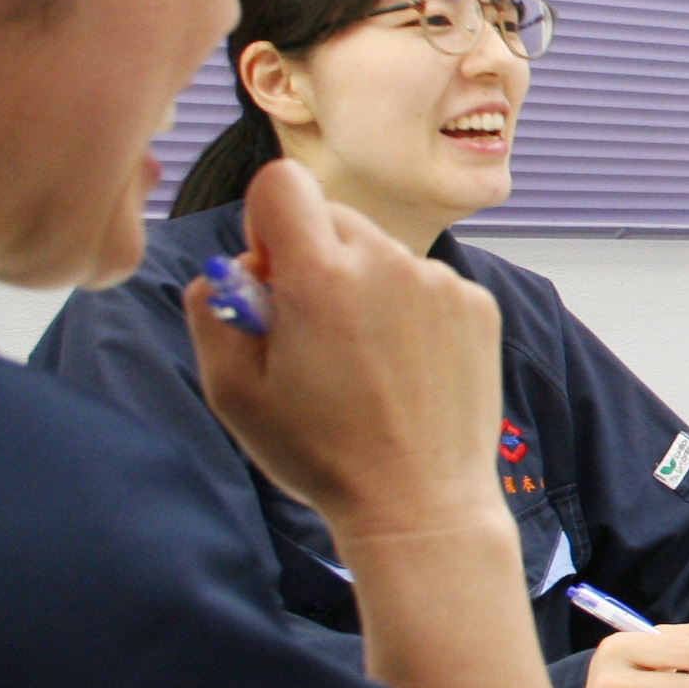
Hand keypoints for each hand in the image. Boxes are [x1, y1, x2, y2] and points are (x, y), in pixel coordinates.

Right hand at [184, 161, 505, 543]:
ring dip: (361, 285)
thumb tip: (227, 272)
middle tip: (309, 329)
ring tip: (361, 361)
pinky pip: (426, 282)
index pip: (282, 183)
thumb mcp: (231, 392)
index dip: (265, 221)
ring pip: (381, 252)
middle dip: (310, 256)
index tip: (270, 273)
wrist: (419, 503)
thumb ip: (210, 312)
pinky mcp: (478, 305)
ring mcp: (441, 282)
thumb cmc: (320, 454)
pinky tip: (402, 369)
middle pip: (332, 215)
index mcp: (319, 276)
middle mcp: (388, 263)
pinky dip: (408, 309)